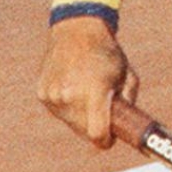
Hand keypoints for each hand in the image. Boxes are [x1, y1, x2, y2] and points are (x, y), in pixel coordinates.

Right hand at [38, 18, 138, 147]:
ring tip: (88, 94)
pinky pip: (59, 112)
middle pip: (84, 131)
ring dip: (81, 117)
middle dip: (95, 127)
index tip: (111, 139)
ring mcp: (53, 95)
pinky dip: (68, 108)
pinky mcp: (42, 93)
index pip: (96, 133)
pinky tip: (74, 88)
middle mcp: (70, 95)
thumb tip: (127, 128)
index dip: (105, 140)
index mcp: (94, 90)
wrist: (77, 31)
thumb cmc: (108, 54)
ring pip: (71, 123)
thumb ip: (128, 104)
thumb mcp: (128, 76)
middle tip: (103, 114)